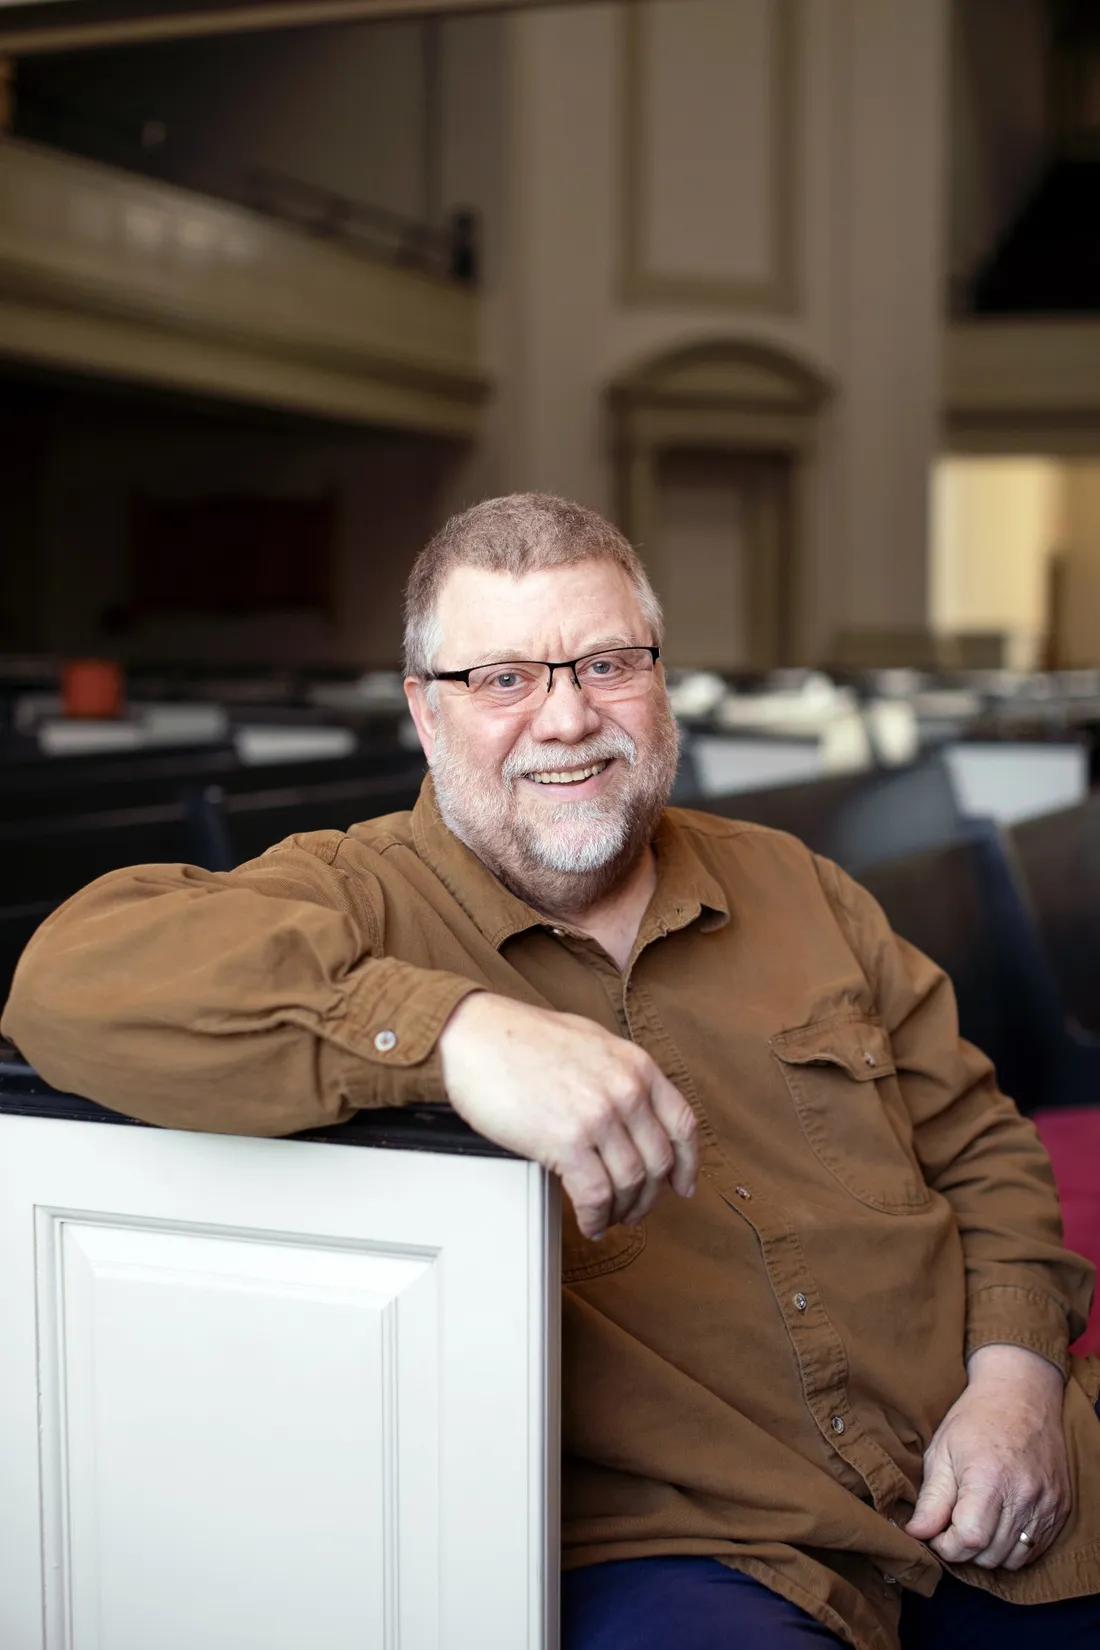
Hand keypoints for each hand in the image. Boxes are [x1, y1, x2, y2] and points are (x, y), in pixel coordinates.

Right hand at [438, 992, 697, 1238]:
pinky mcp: (567, 1142)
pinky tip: (589, 1222)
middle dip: (648, 1196)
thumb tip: (633, 1113)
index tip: (683, 1185)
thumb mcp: (590, 1042)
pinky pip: (596, 1195)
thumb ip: (619, 1075)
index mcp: (636, 1064)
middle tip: (634, 1210)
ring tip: (607, 1218)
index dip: (688, 1163)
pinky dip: (596, 1218)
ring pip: (630, 1184)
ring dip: (621, 1211)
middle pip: (658, 1162)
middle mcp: (626, 1090)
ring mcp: (599, 1116)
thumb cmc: (521, 1038)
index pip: (682, 1124)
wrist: (476, 1038)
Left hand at [905, 1343, 1069, 1569]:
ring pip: (1014, 1559)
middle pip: (991, 1554)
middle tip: (953, 1525)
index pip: (969, 1539)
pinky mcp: (1060, 1508)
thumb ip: (931, 1499)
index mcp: (989, 1478)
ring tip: (976, 1522)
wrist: (1021, 1395)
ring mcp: (1046, 1503)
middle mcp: (1023, 1495)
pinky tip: (1000, 1522)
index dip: (947, 1546)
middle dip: (965, 1549)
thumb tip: (916, 1534)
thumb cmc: (975, 1420)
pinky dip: (1015, 1546)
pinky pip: (1036, 1549)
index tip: (936, 1534)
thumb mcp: (942, 1451)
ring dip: (990, 1551)